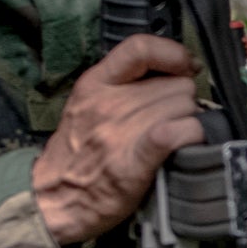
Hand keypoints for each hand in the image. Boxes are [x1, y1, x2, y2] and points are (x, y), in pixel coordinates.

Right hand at [35, 35, 202, 244]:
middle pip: (177, 84)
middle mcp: (108, 103)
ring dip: (190, 122)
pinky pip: (179, 132)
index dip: (173, 54)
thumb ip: (123, 85)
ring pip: (185, 108)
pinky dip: (192, 136)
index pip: (141, 47)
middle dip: (183, 101)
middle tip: (173, 120)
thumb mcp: (87, 105)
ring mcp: (120, 131)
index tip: (186, 67)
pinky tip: (188, 144)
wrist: (53, 200)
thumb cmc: (76, 155)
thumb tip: (174, 72)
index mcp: (95, 84)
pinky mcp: (135, 161)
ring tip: (174, 138)